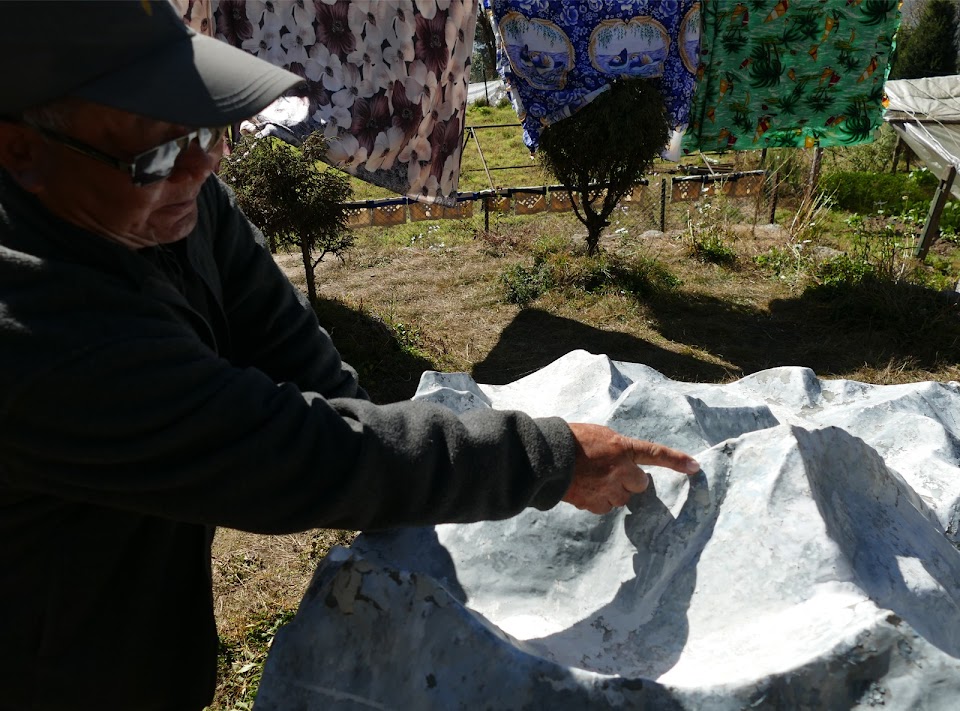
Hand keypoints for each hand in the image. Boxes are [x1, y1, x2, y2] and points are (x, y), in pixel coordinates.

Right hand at [562, 423, 699, 514]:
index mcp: (622, 449)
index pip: (655, 454)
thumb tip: (622, 461)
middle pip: (639, 485)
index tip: (694, 467)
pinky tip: (585, 490)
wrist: (546, 457)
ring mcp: (607, 489)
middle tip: (612, 473)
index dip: (676, 461)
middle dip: (630, 481)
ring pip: (621, 498)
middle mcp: (620, 471)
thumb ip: (617, 448)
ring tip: (592, 480)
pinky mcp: (593, 503)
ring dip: (613, 492)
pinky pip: (604, 507)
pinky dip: (597, 501)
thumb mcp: (599, 435)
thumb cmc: (570, 440)